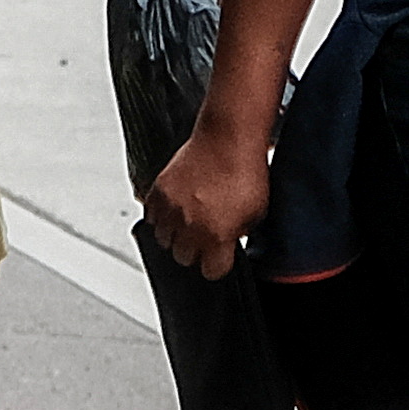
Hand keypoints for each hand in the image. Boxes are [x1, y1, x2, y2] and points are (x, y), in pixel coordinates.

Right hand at [147, 114, 270, 280]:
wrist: (228, 138)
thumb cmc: (245, 171)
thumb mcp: (256, 213)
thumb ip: (239, 235)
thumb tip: (229, 244)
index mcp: (217, 237)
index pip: (211, 272)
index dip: (217, 264)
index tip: (219, 256)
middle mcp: (190, 226)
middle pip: (184, 258)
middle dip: (195, 250)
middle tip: (205, 236)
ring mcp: (171, 209)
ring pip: (164, 240)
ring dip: (176, 235)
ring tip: (189, 222)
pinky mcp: (158, 191)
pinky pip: (151, 217)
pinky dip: (162, 217)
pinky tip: (177, 209)